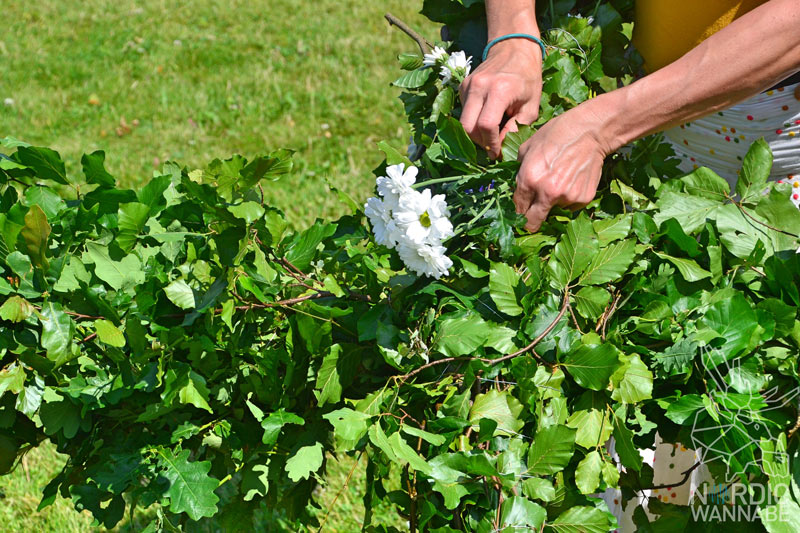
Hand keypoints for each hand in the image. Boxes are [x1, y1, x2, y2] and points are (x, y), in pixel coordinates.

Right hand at [459, 40, 542, 159]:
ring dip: (475, 133)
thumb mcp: (531, 105)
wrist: (513, 47)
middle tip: (492, 147)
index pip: (486, 125)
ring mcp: (468, 85)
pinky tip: (486, 118)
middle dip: (479, 142)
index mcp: (499, 90)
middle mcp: (479, 86)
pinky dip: (473, 121)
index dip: (491, 144)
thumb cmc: (528, 77)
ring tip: (491, 134)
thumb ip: (516, 128)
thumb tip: (501, 146)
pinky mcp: (463, 86)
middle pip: (468, 127)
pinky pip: (464, 112)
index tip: (497, 153)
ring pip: (462, 121)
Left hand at [513, 105, 612, 231]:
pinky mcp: (583, 199)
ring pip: (554, 211)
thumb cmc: (557, 133)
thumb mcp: (528, 146)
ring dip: (553, 203)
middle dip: (529, 222)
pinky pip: (570, 206)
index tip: (520, 211)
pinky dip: (568, 198)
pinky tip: (572, 180)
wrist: (591, 131)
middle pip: (533, 222)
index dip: (517, 210)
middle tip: (531, 216)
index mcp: (529, 179)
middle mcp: (547, 193)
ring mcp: (567, 197)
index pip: (518, 208)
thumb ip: (519, 169)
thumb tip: (516, 185)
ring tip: (559, 181)